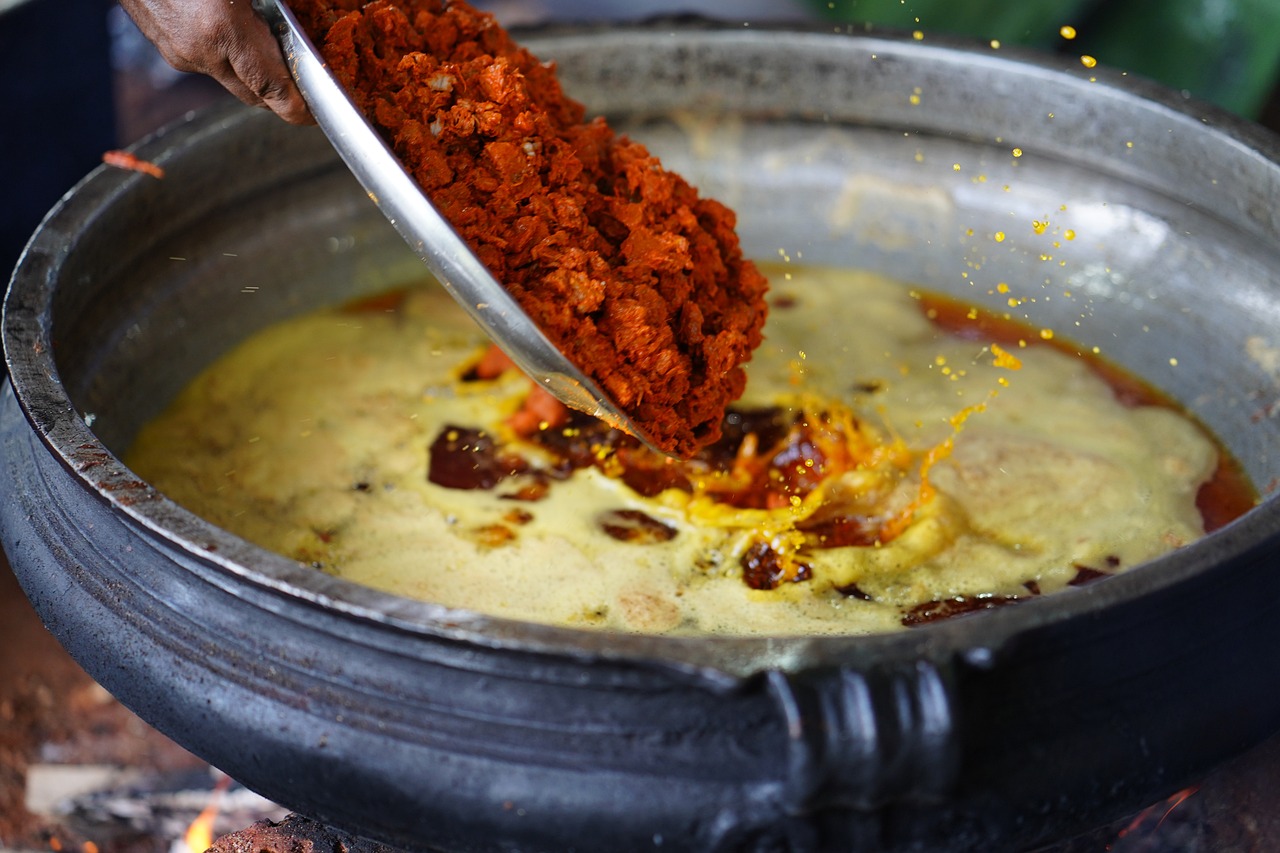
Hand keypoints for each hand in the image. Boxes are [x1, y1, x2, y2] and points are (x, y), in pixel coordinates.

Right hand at [118, 0, 311, 123]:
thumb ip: (275, 4)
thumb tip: (296, 11)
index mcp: (224, 30)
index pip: (272, 89)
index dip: (297, 108)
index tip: (312, 115)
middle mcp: (200, 50)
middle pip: (253, 95)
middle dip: (279, 96)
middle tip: (302, 85)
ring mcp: (178, 51)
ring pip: (230, 79)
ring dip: (252, 72)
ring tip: (269, 49)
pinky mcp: (165, 46)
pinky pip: (207, 61)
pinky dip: (227, 55)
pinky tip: (233, 30)